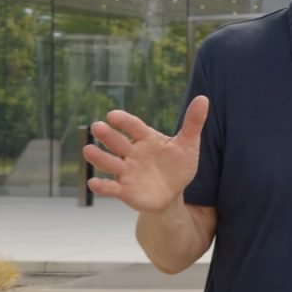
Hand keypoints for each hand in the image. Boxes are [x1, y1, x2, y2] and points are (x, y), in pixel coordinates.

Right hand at [81, 97, 208, 212]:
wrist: (173, 192)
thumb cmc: (178, 165)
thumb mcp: (188, 144)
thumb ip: (193, 122)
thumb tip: (204, 98)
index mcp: (146, 139)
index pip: (134, 127)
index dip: (124, 121)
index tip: (113, 115)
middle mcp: (132, 153)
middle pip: (117, 142)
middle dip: (107, 135)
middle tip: (97, 127)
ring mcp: (126, 171)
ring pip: (109, 163)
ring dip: (98, 157)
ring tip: (88, 150)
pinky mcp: (124, 190)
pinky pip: (110, 188)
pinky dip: (101, 186)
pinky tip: (93, 183)